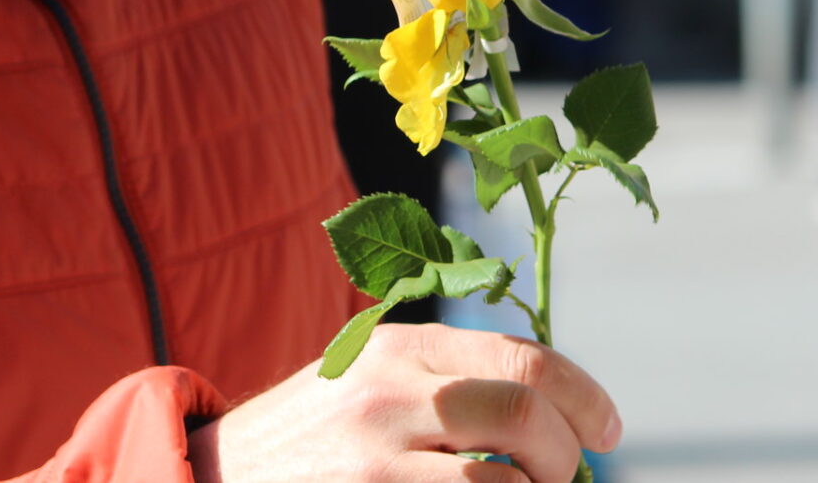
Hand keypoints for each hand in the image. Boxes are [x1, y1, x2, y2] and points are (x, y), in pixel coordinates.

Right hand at [187, 323, 620, 482]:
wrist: (208, 477)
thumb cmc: (314, 436)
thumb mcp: (372, 378)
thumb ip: (450, 378)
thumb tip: (555, 408)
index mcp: (402, 347)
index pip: (526, 362)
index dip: (586, 400)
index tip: (609, 431)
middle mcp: (389, 394)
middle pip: (523, 417)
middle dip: (564, 455)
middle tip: (565, 476)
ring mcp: (372, 461)